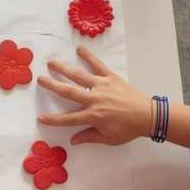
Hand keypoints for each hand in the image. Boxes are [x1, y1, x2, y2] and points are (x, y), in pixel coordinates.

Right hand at [37, 46, 152, 145]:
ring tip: (51, 62)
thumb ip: (90, 137)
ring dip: (64, 69)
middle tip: (40, 79)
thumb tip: (73, 140)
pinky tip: (79, 48)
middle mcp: (94, 99)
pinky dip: (89, 56)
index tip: (40, 117)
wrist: (149, 116)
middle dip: (53, 85)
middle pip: (69, 92)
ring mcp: (102, 86)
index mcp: (93, 116)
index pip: (69, 119)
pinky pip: (98, 65)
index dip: (53, 120)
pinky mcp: (110, 78)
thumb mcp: (109, 138)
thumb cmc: (129, 129)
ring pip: (79, 76)